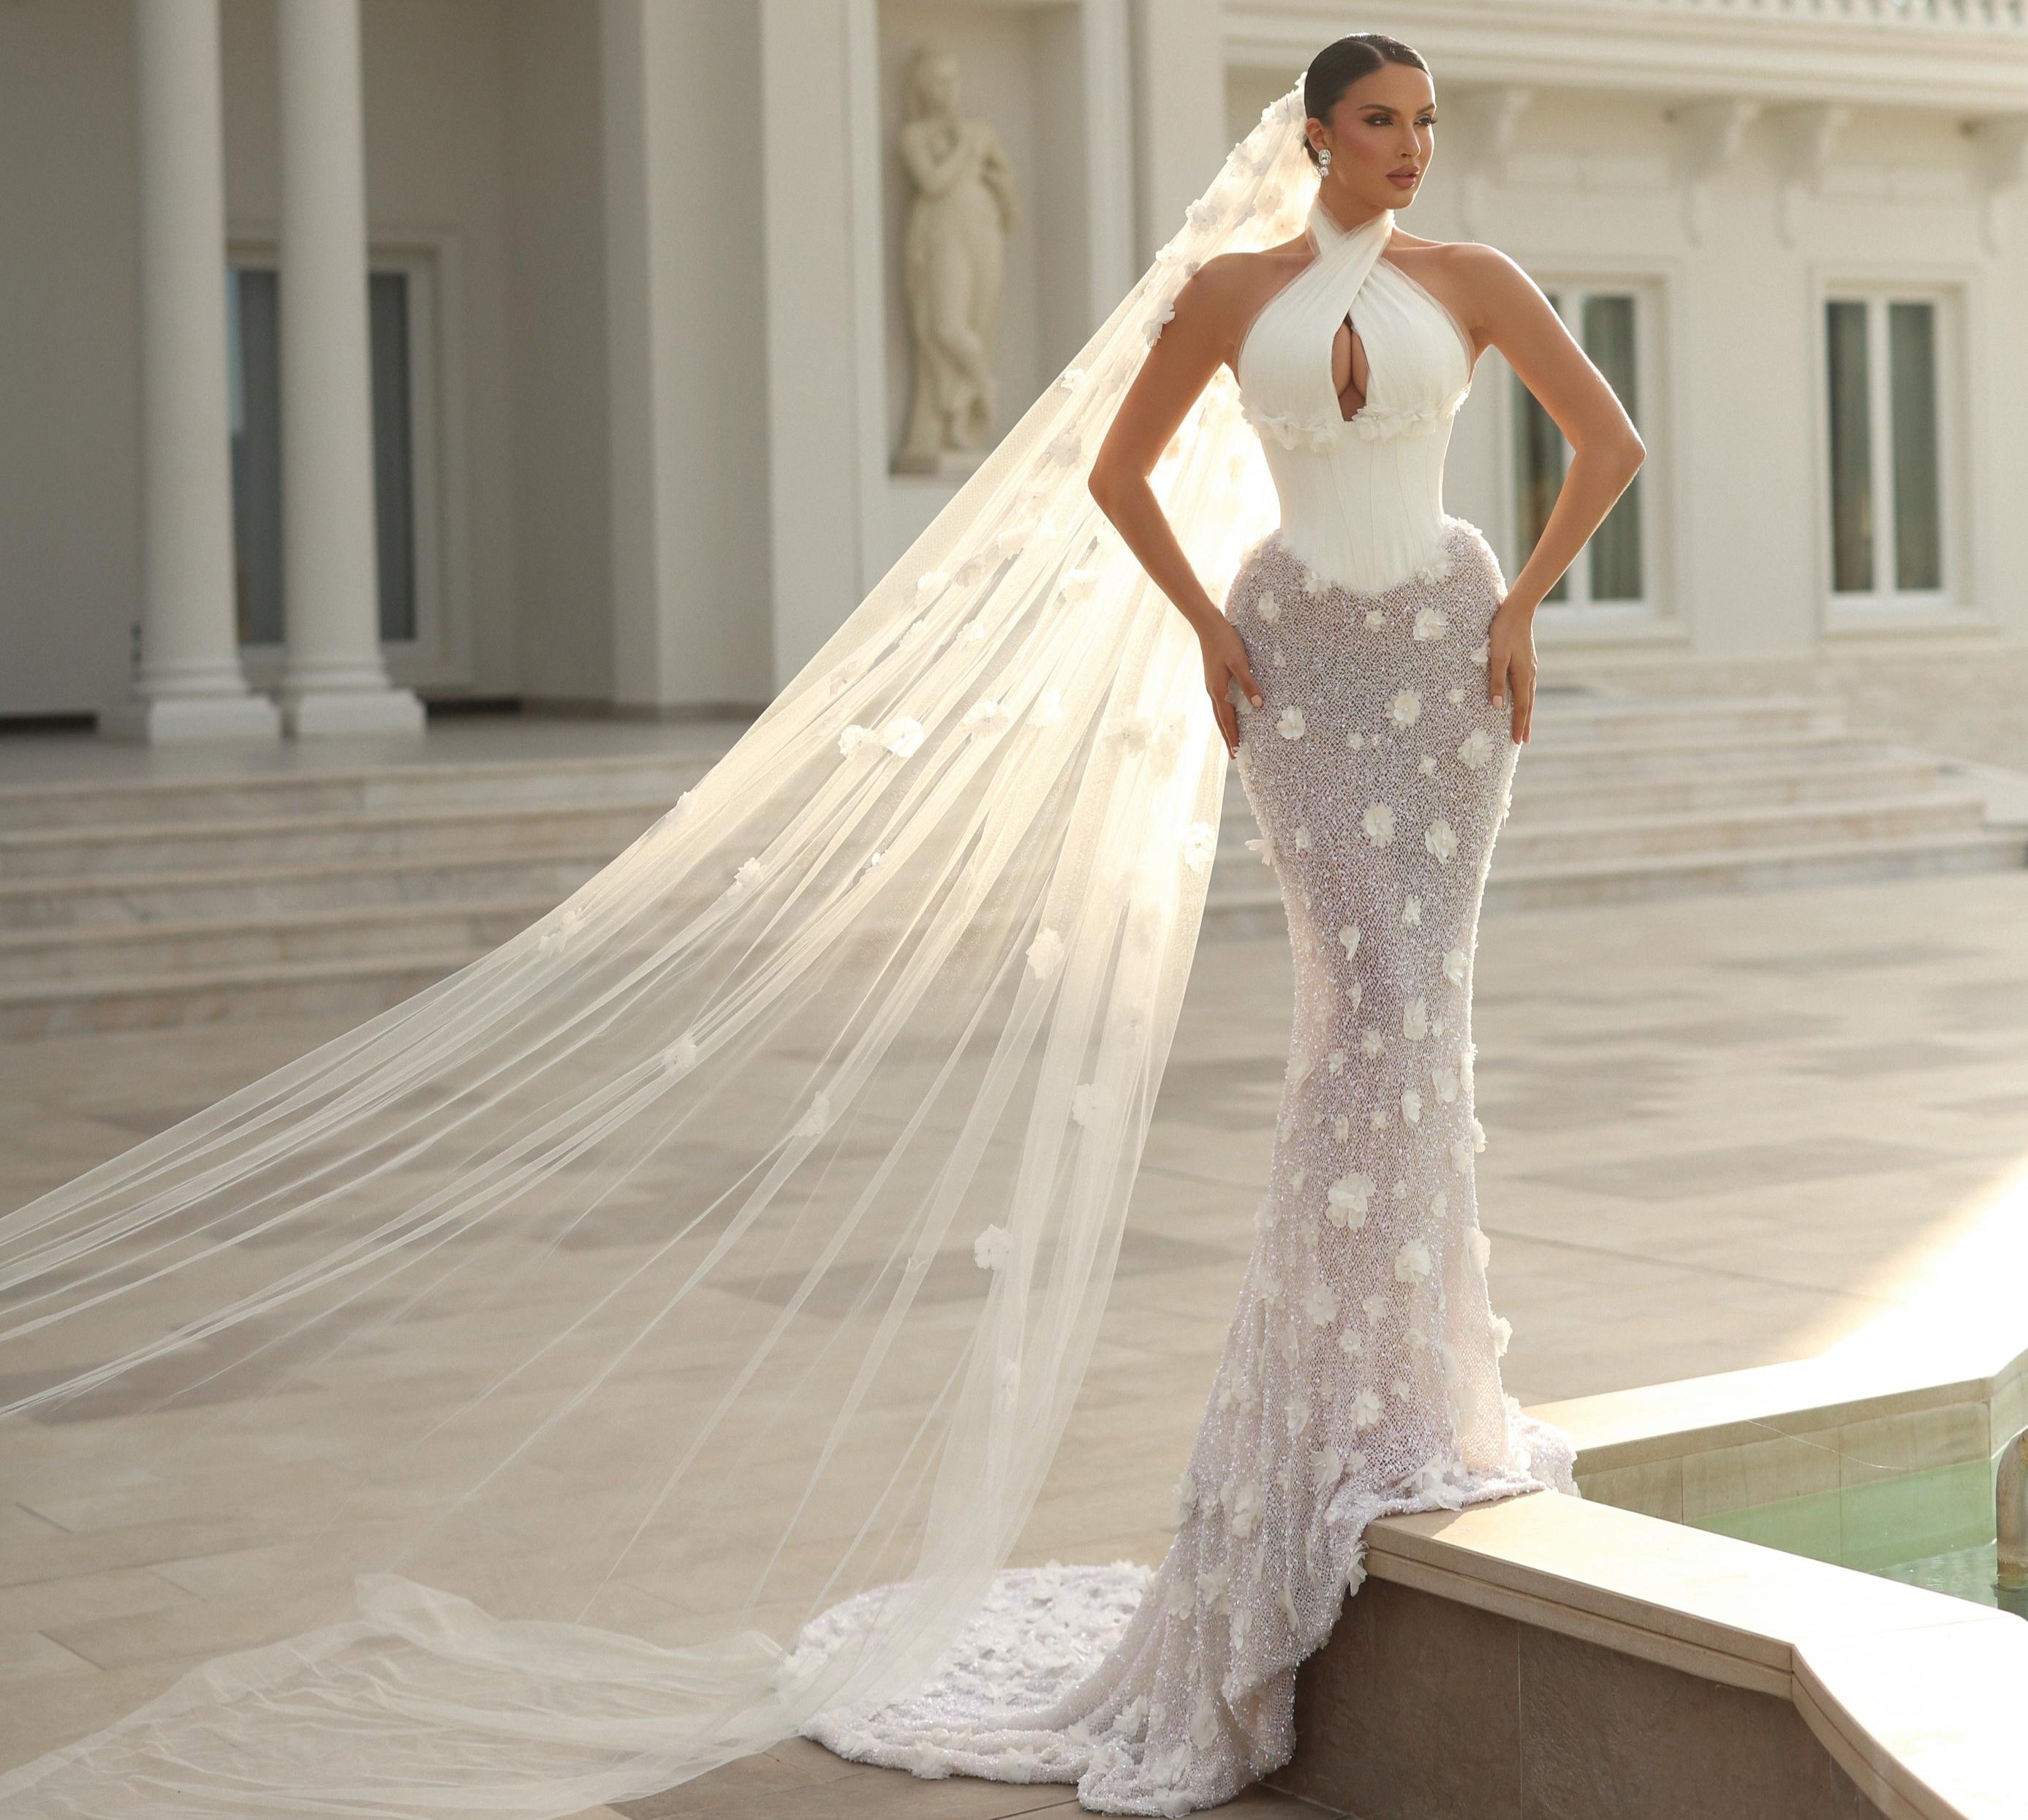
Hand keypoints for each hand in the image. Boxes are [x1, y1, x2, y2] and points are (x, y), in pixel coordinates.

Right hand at [1200, 618, 1261, 757]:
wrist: (1209, 626)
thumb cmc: (1226, 642)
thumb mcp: (1240, 662)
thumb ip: (1249, 683)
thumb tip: (1258, 705)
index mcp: (1219, 690)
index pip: (1228, 719)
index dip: (1233, 736)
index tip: (1237, 752)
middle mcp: (1213, 691)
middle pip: (1221, 720)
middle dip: (1228, 737)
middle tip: (1234, 755)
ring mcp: (1211, 685)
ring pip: (1219, 712)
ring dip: (1225, 727)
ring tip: (1231, 739)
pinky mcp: (1213, 679)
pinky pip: (1219, 703)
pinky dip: (1224, 714)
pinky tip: (1228, 713)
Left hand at [1485, 598, 1537, 744]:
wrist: (1518, 610)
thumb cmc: (1503, 631)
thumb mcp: (1496, 656)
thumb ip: (1496, 681)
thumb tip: (1496, 706)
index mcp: (1522, 676)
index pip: (1521, 707)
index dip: (1519, 725)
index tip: (1517, 742)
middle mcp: (1529, 674)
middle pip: (1527, 705)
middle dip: (1524, 724)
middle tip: (1523, 741)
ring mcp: (1529, 668)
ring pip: (1528, 695)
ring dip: (1525, 712)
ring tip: (1523, 725)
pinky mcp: (1526, 661)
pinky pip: (1526, 686)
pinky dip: (1524, 699)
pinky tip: (1521, 699)